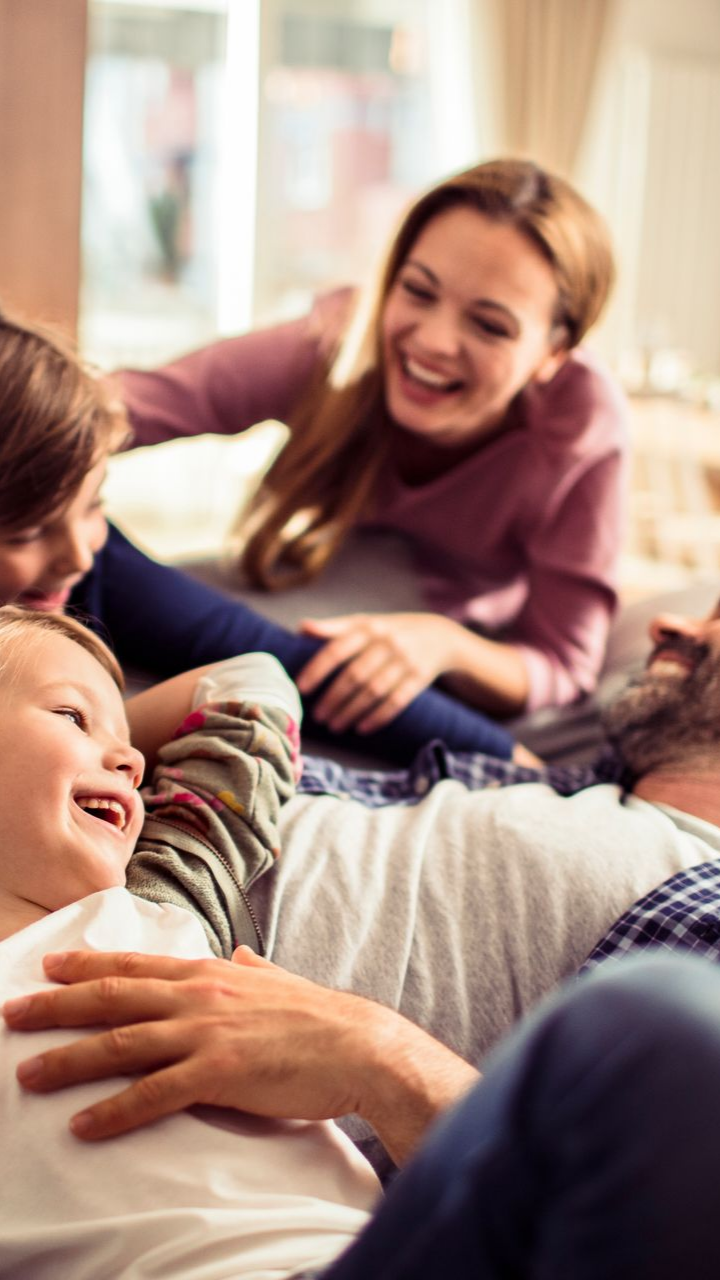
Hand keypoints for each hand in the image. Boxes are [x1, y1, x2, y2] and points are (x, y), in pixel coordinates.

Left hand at [3, 947, 373, 1140]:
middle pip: (113, 997)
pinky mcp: (219, 1072)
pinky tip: (84, 1124)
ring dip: (69, 1059)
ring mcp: (206, 1032)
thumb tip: (240, 955)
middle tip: (13, 1014)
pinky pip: (154, 1094)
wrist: (358, 1044)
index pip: (136, 964)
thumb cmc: (319, 1017)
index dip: (87, 965)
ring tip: (28, 1074)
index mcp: (210, 974)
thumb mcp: (279, 980)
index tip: (49, 966)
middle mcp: (199, 996)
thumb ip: (252, 968)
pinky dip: (114, 1111)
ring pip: (122, 1042)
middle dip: (56, 1006)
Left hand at [296, 612, 461, 731]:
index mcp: (369, 628)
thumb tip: (302, 628)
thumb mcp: (366, 623)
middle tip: (317, 717)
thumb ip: (335, 627)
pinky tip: (361, 729)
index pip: (337, 650)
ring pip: (373, 691)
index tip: (301, 689)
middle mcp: (387, 643)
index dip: (317, 670)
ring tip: (334, 726)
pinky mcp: (419, 678)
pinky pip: (396, 702)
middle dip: (333, 699)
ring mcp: (405, 661)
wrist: (440, 636)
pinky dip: (378, 717)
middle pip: (355, 675)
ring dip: (351, 712)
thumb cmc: (391, 630)